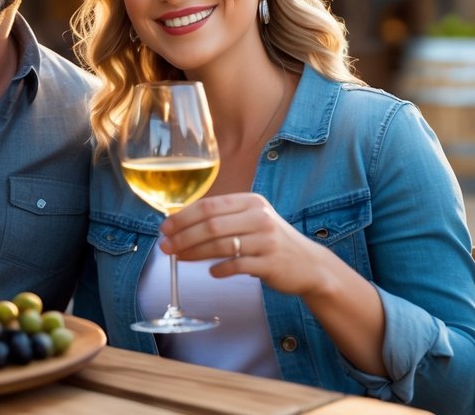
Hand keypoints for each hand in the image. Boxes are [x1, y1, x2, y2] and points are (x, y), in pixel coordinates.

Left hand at [158, 192, 333, 296]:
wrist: (309, 264)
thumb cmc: (271, 240)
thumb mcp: (253, 220)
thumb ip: (224, 218)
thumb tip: (182, 224)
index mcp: (251, 202)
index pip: (210, 205)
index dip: (183, 217)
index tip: (165, 227)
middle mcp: (259, 217)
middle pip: (212, 225)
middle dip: (183, 236)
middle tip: (165, 246)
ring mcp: (266, 240)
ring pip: (221, 245)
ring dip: (194, 253)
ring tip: (178, 258)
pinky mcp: (270, 263)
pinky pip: (238, 265)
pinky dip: (220, 269)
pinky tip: (211, 272)